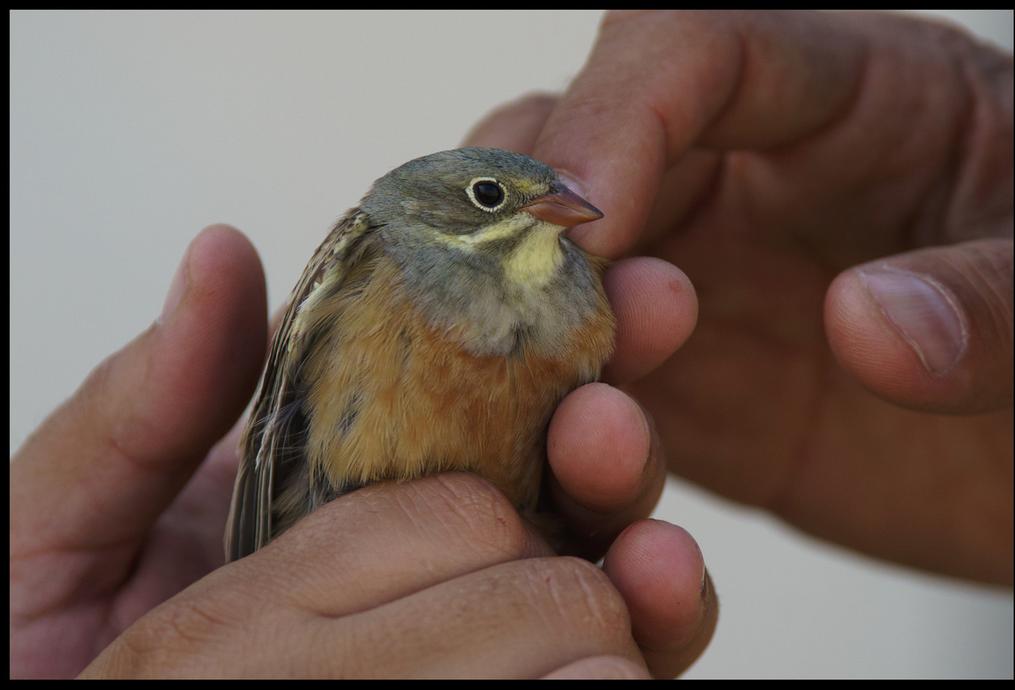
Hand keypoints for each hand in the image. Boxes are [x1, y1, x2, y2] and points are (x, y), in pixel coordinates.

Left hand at [10, 225, 713, 677]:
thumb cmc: (48, 667)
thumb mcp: (68, 522)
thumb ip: (147, 405)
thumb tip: (225, 251)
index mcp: (336, 475)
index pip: (453, 380)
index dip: (528, 313)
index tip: (591, 259)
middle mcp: (419, 547)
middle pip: (545, 458)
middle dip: (602, 388)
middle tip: (645, 324)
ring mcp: (473, 632)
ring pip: (595, 553)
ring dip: (635, 499)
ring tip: (630, 464)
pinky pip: (607, 663)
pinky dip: (656, 624)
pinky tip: (662, 586)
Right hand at [465, 10, 1011, 584]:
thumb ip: (991, 301)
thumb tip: (868, 324)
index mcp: (836, 94)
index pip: (687, 50)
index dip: (614, 118)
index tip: (591, 217)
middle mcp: (733, 179)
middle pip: (567, 152)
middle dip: (529, 232)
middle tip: (544, 322)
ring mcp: (691, 286)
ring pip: (544, 279)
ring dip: (532, 352)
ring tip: (595, 433)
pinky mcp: (677, 394)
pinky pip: (582, 402)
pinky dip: (560, 443)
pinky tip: (592, 489)